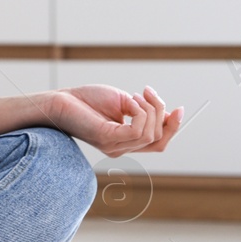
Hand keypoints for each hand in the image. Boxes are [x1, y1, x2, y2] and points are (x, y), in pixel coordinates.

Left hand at [46, 85, 183, 157]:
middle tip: (152, 93)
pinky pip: (137, 131)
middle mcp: (122, 148)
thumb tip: (166, 112)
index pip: (158, 142)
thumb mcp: (123, 102)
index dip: (172, 127)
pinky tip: (130, 102)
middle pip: (159, 141)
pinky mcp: (108, 139)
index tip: (179, 108)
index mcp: (126, 141)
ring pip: (150, 134)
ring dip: (150, 110)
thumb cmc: (87, 100)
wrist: (61, 101)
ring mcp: (115, 146)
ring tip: (136, 94)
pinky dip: (141, 113)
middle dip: (165, 116)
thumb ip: (143, 110)